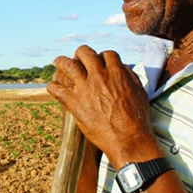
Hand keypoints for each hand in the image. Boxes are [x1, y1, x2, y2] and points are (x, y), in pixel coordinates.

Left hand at [47, 45, 162, 168]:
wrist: (128, 138)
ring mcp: (85, 88)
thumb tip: (121, 67)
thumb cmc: (137, 118)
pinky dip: (52, 86)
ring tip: (58, 62)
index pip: (105, 54)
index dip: (101, 57)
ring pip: (67, 65)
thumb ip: (129, 76)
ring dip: (61, 62)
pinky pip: (57, 89)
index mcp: (116, 72)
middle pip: (85, 53)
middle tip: (76, 57)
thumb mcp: (139, 92)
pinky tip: (53, 87)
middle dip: (80, 53)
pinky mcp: (74, 103)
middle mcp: (99, 76)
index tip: (98, 62)